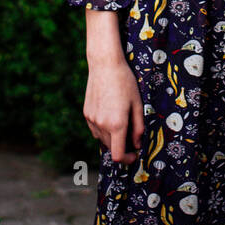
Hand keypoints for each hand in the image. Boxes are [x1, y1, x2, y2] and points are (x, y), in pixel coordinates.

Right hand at [82, 11, 144, 162]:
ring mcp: (92, 120)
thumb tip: (137, 144)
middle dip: (122, 147)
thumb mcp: (137, 104)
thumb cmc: (125, 82)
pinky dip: (103, 130)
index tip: (134, 154)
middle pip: (111, 148)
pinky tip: (110, 117)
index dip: (127, 159)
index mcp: (117, 124)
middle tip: (132, 136)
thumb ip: (138, 127)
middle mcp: (102, 124)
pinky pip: (95, 130)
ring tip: (121, 122)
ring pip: (102, 139)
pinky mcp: (86, 114)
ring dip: (112, 138)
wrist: (105, 65)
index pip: (118, 155)